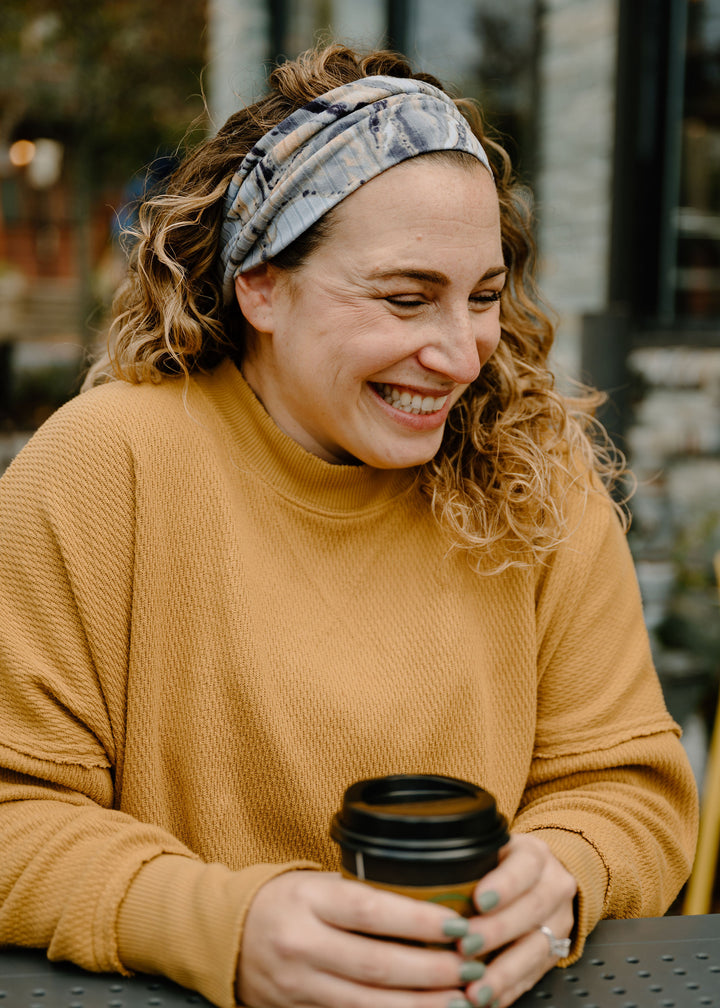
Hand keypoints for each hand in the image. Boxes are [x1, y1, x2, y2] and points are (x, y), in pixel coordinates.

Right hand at [237, 870, 483, 1007]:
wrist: (224, 934)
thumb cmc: (283, 900)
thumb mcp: (317, 882)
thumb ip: (362, 895)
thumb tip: (429, 904)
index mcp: (309, 900)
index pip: (372, 911)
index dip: (420, 921)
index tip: (459, 925)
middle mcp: (302, 944)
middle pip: (378, 964)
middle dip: (432, 970)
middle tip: (471, 967)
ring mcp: (298, 985)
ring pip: (369, 1004)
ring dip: (421, 1005)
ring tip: (461, 1000)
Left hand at [458, 833, 576, 1006]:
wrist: (544, 878)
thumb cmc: (504, 864)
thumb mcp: (491, 850)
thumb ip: (469, 861)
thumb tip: (428, 874)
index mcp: (535, 855)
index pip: (524, 866)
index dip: (503, 885)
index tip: (478, 901)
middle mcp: (553, 886)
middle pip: (530, 910)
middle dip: (496, 932)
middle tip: (465, 947)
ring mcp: (558, 922)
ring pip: (536, 948)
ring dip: (504, 972)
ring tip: (476, 989)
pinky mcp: (555, 952)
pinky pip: (533, 975)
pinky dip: (509, 990)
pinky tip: (488, 999)